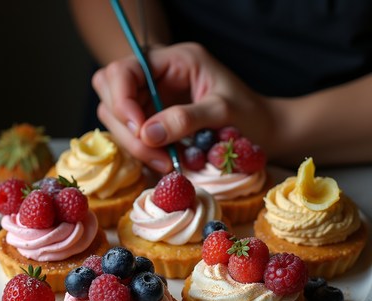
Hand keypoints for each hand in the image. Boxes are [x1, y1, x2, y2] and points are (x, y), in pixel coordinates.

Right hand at [92, 42, 275, 172]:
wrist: (264, 132)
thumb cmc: (251, 115)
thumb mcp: (223, 111)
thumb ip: (186, 118)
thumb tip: (146, 134)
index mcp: (175, 61)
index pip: (125, 70)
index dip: (122, 99)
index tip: (140, 130)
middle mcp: (157, 77)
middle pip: (111, 93)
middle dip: (125, 126)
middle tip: (153, 153)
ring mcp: (153, 100)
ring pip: (116, 117)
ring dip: (133, 143)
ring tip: (165, 163)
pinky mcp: (154, 121)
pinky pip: (132, 135)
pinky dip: (142, 151)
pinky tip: (162, 162)